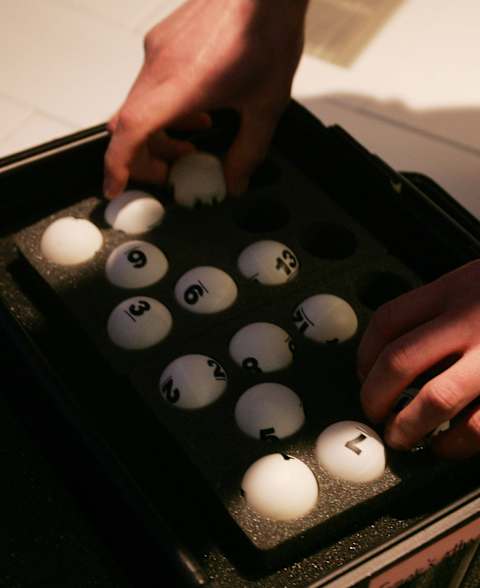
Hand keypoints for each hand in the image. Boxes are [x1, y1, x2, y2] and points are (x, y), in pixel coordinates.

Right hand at [103, 0, 307, 197]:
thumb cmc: (267, 30)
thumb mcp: (266, 105)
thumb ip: (248, 151)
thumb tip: (234, 182)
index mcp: (182, 84)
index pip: (131, 130)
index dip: (118, 164)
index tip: (116, 186)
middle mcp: (160, 65)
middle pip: (128, 124)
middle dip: (144, 157)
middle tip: (171, 172)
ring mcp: (157, 50)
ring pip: (137, 105)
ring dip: (157, 134)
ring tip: (191, 142)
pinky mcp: (161, 41)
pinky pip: (148, 85)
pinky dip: (162, 109)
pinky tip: (196, 111)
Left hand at [358, 259, 479, 458]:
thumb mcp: (477, 282)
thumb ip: (443, 309)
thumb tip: (397, 350)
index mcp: (455, 289)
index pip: (389, 321)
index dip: (364, 353)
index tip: (362, 373)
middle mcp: (472, 320)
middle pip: (400, 362)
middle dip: (375, 396)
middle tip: (373, 413)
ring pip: (435, 401)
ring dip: (409, 427)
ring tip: (402, 437)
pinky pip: (478, 426)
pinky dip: (456, 443)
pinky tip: (448, 446)